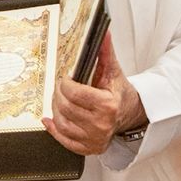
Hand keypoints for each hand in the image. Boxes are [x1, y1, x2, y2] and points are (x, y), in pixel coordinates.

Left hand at [44, 33, 144, 155]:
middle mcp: (101, 124)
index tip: (64, 78)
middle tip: (59, 87)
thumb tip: (103, 32)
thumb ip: (105, 52)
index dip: (64, 84)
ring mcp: (95, 138)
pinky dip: (54, 130)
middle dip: (58, 94)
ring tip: (59, 99)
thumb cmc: (118, 92)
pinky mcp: (89, 148)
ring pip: (62, 124)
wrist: (130, 113)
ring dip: (55, 110)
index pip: (75, 93)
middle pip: (66, 108)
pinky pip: (64, 140)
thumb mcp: (113, 71)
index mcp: (107, 105)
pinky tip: (49, 119)